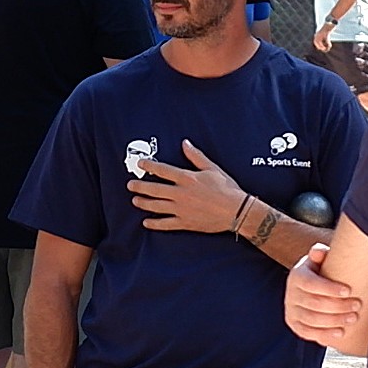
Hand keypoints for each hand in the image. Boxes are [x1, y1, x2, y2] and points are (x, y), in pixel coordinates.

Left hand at [128, 140, 251, 237]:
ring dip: (144, 203)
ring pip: (156, 206)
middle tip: (130, 185)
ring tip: (135, 200)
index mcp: (187, 179)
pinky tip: (146, 222)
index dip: (149, 166)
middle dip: (140, 186)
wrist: (237, 210)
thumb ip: (196, 156)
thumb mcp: (212, 168)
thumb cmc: (226, 189)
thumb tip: (185, 143)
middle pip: (154, 189)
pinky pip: (166, 224)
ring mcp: (181, 209)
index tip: (141, 164)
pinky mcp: (185, 223)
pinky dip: (155, 224)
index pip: (162, 170)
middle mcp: (181, 194)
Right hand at [284, 250, 360, 349]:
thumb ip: (320, 253)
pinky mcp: (295, 325)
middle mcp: (290, 295)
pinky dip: (325, 334)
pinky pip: (308, 333)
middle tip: (357, 305)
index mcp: (296, 276)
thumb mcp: (320, 260)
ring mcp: (291, 311)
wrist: (312, 287)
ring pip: (312, 320)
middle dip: (338, 306)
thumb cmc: (322, 272)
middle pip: (314, 303)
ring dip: (335, 320)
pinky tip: (340, 332)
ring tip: (353, 318)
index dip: (329, 288)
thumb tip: (319, 252)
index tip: (348, 290)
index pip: (311, 284)